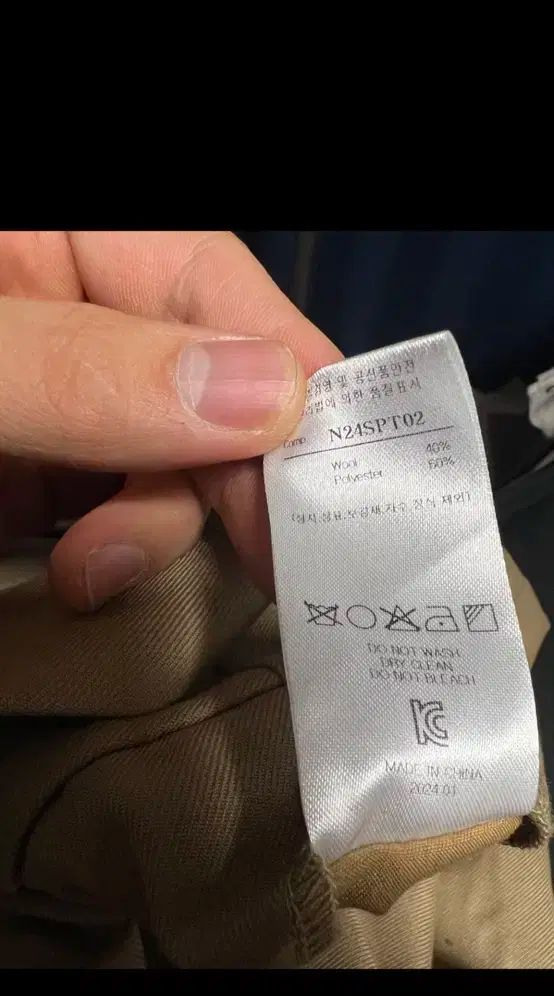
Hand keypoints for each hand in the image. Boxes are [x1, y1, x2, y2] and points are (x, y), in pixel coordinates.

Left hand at [0, 231, 339, 608]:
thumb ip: (93, 372)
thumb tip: (270, 395)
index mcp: (54, 235)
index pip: (205, 280)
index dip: (283, 366)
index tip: (332, 468)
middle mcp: (71, 313)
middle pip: (205, 382)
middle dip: (227, 472)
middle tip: (270, 558)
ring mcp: (53, 400)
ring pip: (171, 459)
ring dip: (156, 528)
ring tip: (95, 573)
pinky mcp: (32, 474)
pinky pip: (115, 509)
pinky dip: (117, 552)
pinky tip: (86, 579)